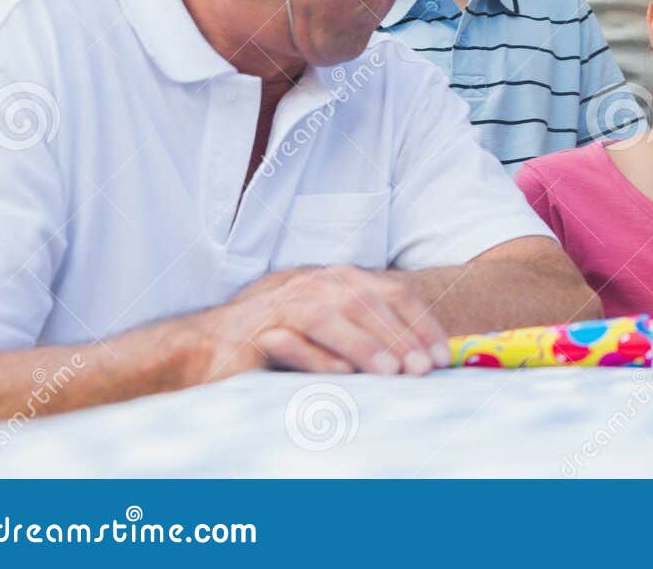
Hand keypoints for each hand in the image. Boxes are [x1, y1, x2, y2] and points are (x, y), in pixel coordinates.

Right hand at [196, 266, 451, 381]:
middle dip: (402, 336)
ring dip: (368, 344)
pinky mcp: (262, 325)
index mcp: (341, 280)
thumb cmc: (279, 344)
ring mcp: (289, 300)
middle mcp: (318, 282)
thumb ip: (370, 338)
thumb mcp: (333, 336)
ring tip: (394, 372)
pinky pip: (297, 338)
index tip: (442, 355)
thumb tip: (419, 361)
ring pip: (336, 316)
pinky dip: (322, 354)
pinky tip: (345, 373)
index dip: (421, 324)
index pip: (393, 294)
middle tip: (425, 368)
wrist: (210, 348)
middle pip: (370, 303)